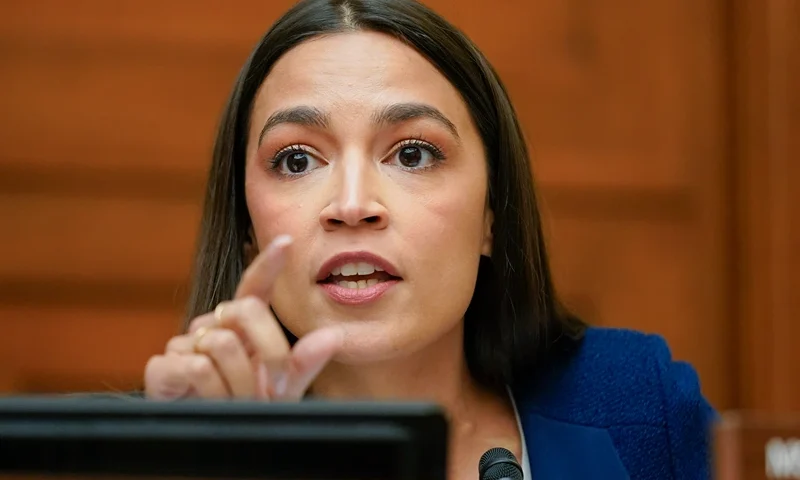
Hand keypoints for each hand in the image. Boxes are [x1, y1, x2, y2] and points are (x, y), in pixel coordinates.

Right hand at [144, 235, 342, 400]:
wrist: (207, 442)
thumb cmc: (245, 410)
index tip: (286, 241)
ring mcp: (184, 344)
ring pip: (222, 345)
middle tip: (273, 389)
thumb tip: (334, 335)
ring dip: (239, 383)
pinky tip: (209, 403)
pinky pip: (197, 367)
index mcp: (243, 327)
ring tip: (236, 402)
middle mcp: (213, 326)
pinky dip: (213, 393)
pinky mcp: (162, 366)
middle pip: (245, 310)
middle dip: (269, 351)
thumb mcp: (282, 390)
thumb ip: (305, 363)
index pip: (255, 286)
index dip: (268, 263)